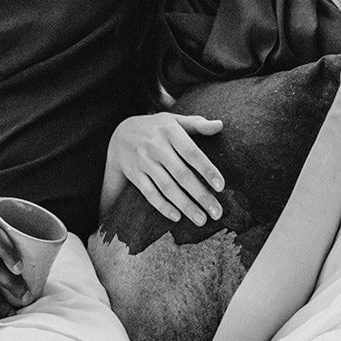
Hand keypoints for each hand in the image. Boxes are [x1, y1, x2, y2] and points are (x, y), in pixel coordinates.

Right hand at [104, 113, 224, 224]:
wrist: (119, 133)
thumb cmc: (155, 128)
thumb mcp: (174, 120)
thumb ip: (197, 123)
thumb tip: (220, 125)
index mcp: (170, 131)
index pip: (192, 153)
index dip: (207, 170)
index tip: (221, 186)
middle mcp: (156, 147)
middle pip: (182, 175)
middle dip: (201, 195)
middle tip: (217, 213)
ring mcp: (144, 162)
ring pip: (167, 187)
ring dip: (185, 205)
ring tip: (201, 219)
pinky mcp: (135, 175)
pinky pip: (150, 193)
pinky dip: (163, 206)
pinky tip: (177, 217)